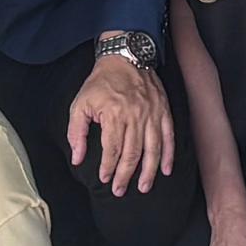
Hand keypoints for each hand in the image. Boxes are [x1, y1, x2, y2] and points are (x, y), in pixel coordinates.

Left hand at [65, 54, 172, 192]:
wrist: (125, 55)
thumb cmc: (101, 81)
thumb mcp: (80, 103)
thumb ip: (76, 132)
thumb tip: (77, 158)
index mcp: (114, 115)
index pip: (112, 149)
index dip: (108, 167)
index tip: (104, 179)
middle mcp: (136, 116)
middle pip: (132, 154)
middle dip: (125, 176)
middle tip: (120, 190)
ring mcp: (152, 114)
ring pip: (152, 149)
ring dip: (148, 172)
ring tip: (143, 187)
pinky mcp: (164, 110)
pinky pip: (169, 137)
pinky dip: (169, 155)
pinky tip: (166, 169)